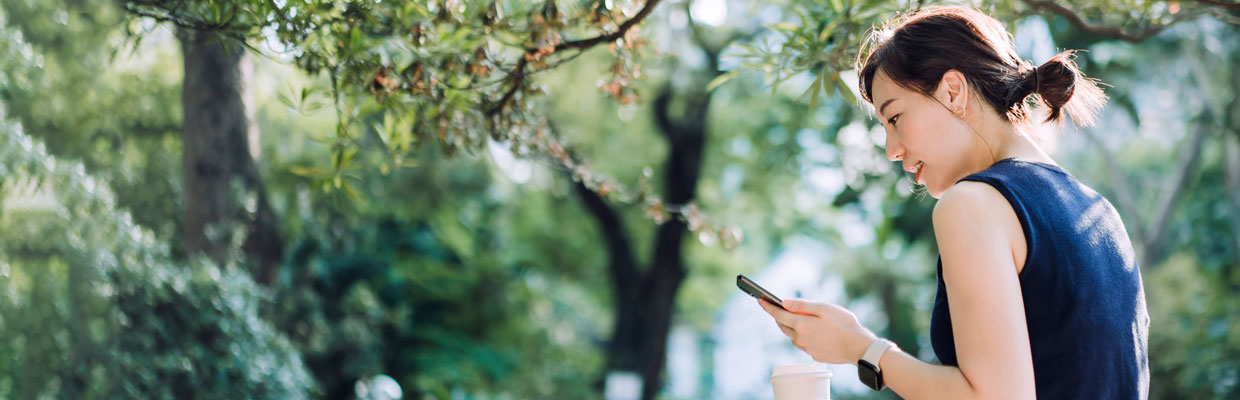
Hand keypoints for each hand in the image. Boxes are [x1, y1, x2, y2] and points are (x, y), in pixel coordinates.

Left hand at [758, 298, 877, 364]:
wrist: (859, 347)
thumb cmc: (844, 325)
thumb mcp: (823, 308)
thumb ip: (802, 306)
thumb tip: (784, 303)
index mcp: (801, 325)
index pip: (779, 315)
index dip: (768, 307)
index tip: (760, 300)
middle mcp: (801, 339)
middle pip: (783, 326)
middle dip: (778, 316)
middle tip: (774, 308)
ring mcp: (807, 349)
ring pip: (792, 337)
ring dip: (789, 327)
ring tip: (791, 318)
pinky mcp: (815, 355)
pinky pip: (803, 344)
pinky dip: (801, 336)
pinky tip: (808, 332)